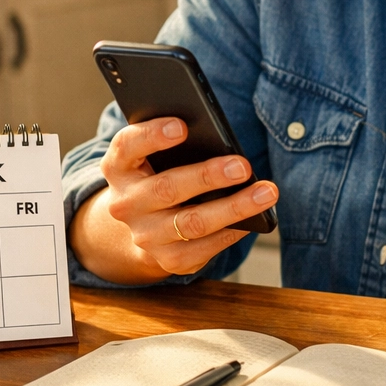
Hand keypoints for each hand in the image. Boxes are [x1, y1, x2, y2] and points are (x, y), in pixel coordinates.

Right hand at [95, 117, 278, 280]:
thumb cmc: (158, 173)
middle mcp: (125, 203)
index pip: (128, 146)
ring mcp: (145, 235)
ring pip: (193, 223)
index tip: (182, 126)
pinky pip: (204, 248)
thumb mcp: (153, 155)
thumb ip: (174, 143)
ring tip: (266, 192)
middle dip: (208, 176)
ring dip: (234, 207)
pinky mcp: (168, 259)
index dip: (152, 135)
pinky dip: (232, 231)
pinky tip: (254, 218)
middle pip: (167, 188)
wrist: (141, 225)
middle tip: (243, 166)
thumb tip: (218, 138)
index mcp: (119, 167)